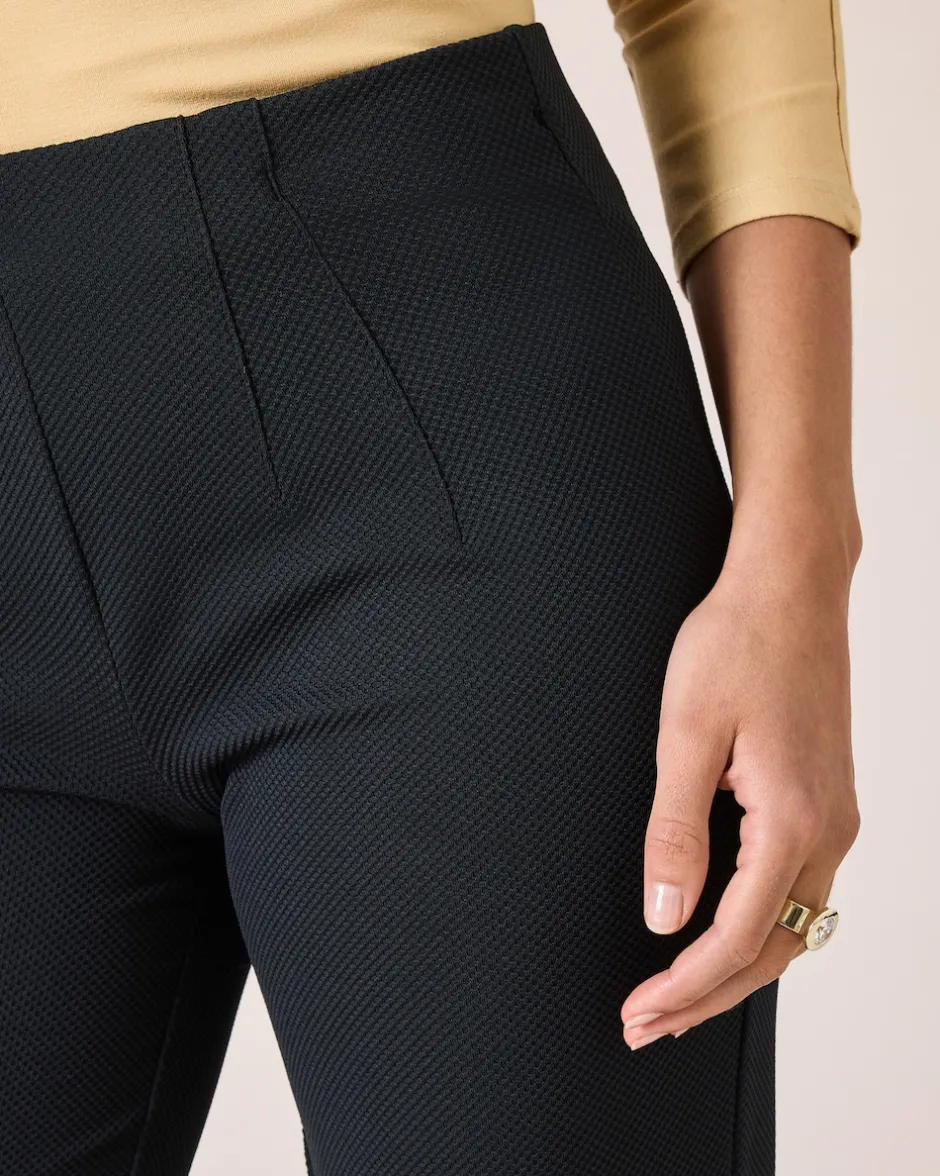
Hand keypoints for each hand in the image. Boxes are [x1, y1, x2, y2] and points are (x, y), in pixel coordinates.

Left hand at [619, 552, 861, 1048]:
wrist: (789, 587)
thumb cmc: (737, 643)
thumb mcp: (687, 734)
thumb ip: (675, 832)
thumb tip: (664, 918)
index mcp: (793, 821)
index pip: (736, 938)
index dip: (683, 985)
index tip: (638, 1012)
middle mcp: (827, 831)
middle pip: (774, 949)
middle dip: (707, 995)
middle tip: (646, 1025)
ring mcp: (834, 817)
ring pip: (792, 926)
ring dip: (733, 968)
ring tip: (676, 995)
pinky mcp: (824, 800)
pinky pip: (798, 890)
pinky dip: (757, 928)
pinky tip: (722, 932)